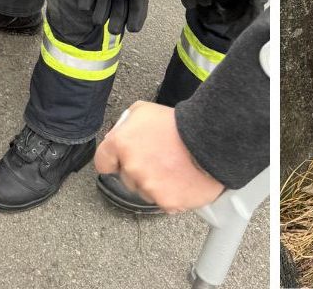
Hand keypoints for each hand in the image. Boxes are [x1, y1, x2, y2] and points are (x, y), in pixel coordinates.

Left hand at [93, 101, 223, 212]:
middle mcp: (131, 168)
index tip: (121, 159)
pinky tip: (182, 178)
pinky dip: (172, 192)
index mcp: (122, 143)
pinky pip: (164, 201)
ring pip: (145, 190)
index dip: (113, 159)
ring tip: (174, 166)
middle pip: (126, 177)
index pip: (102, 161)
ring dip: (156, 181)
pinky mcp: (166, 202)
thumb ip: (126, 125)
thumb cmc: (180, 123)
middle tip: (159, 156)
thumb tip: (120, 136)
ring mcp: (148, 188)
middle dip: (139, 169)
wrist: (210, 139)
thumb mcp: (145, 110)